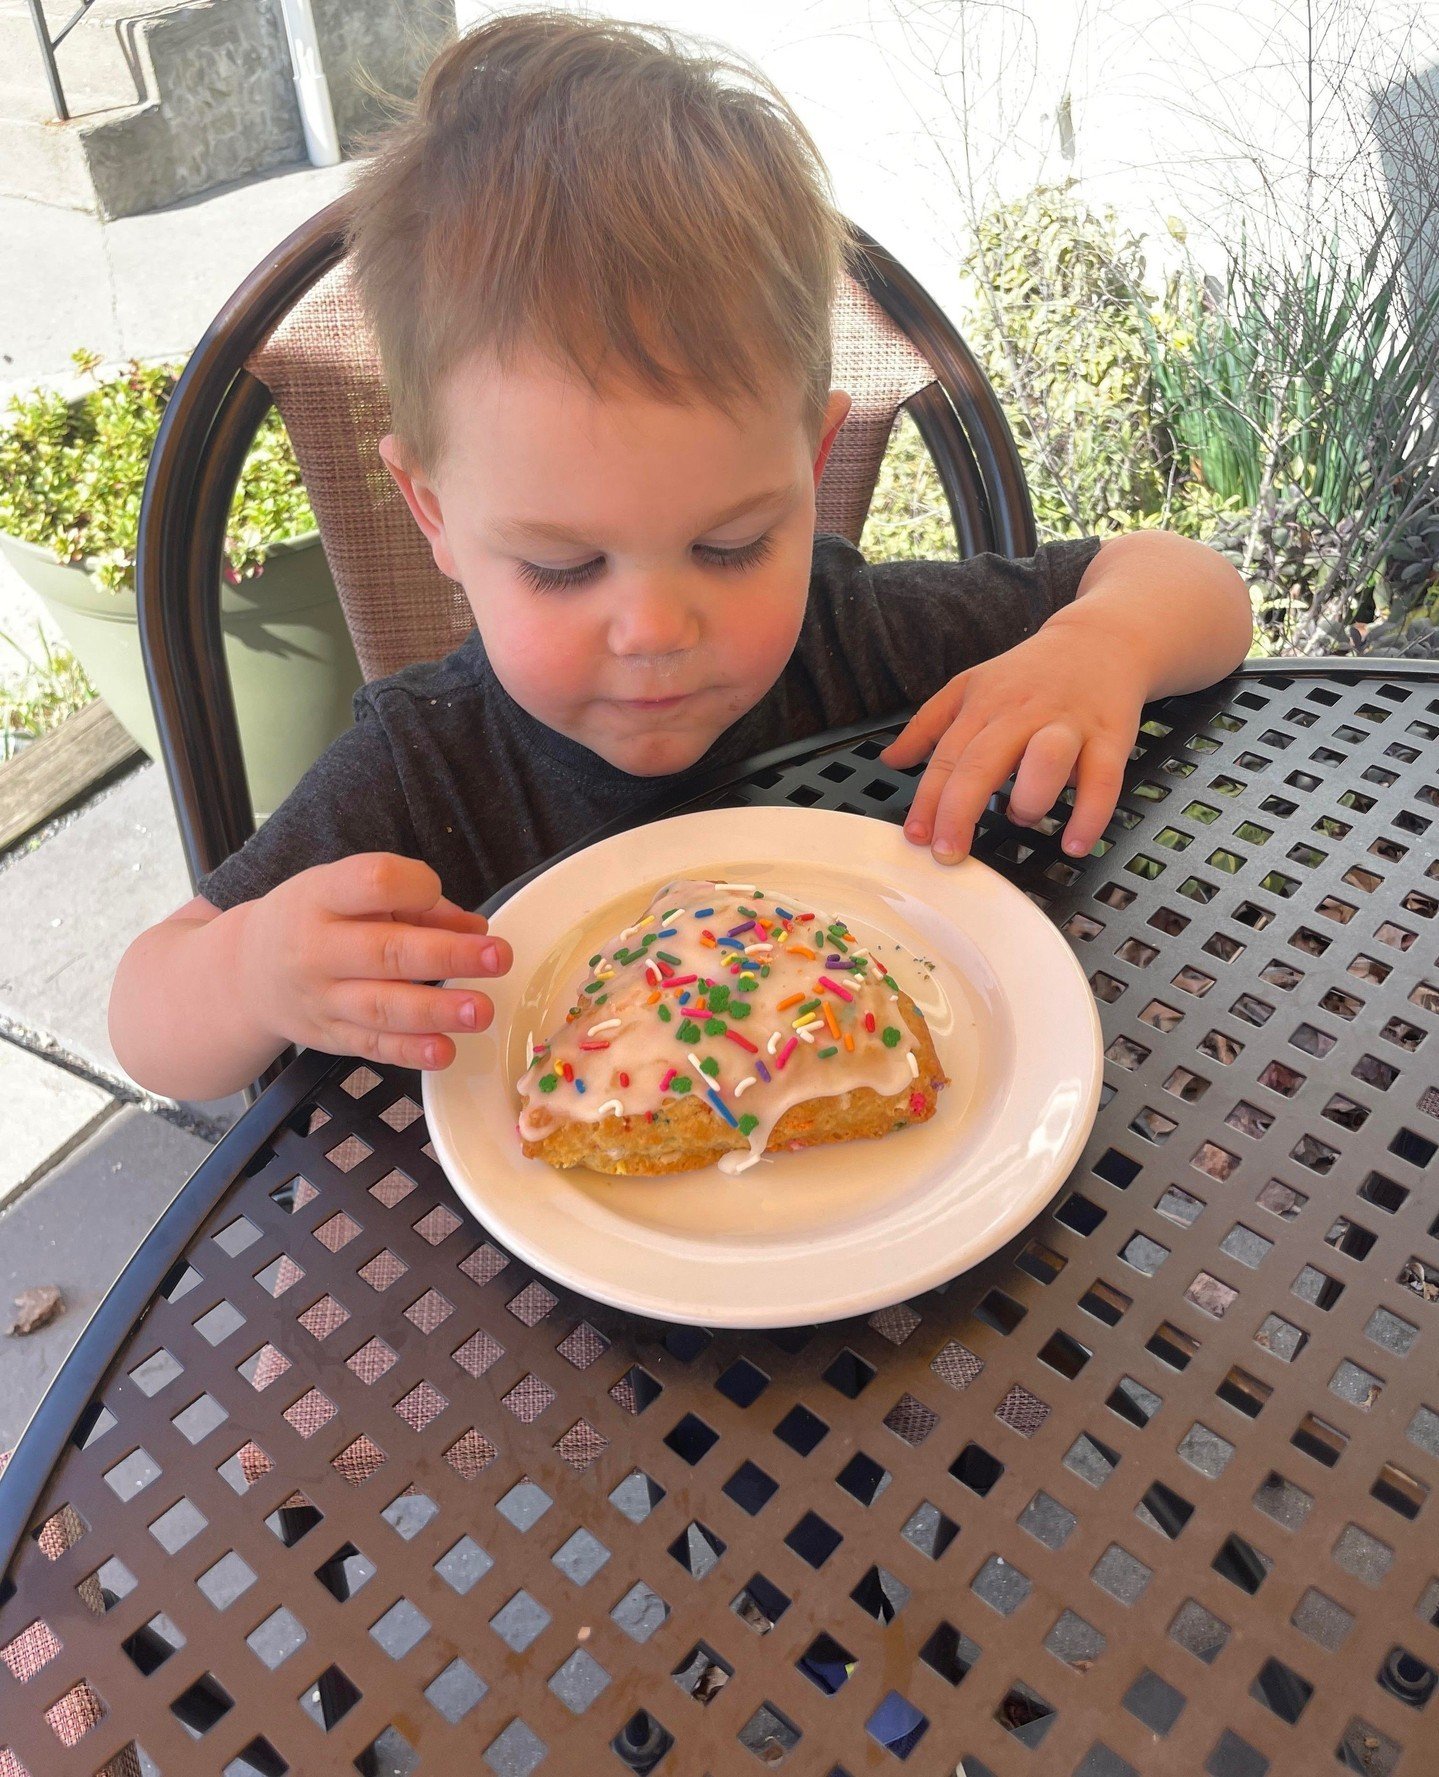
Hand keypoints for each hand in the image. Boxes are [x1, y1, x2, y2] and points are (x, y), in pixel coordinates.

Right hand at [237, 853, 510, 1069]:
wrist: (245, 973)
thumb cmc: (313, 920)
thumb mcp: (348, 894)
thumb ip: (415, 906)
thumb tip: (476, 928)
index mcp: (321, 896)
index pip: (372, 882)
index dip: (415, 886)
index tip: (436, 893)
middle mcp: (316, 948)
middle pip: (385, 951)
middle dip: (446, 956)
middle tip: (498, 958)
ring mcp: (320, 998)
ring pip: (381, 1007)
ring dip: (436, 1011)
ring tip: (482, 1011)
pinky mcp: (328, 1037)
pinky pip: (371, 1046)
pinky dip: (409, 1052)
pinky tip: (445, 1051)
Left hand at [879, 616, 1144, 861]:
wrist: (1100, 640)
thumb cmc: (1030, 675)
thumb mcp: (971, 687)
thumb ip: (928, 725)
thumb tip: (891, 760)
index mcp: (985, 705)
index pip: (949, 757)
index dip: (929, 800)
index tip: (916, 836)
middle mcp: (1023, 714)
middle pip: (984, 762)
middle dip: (960, 811)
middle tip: (948, 852)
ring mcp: (1068, 725)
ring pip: (1045, 763)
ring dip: (1029, 802)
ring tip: (1020, 818)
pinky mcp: (1110, 737)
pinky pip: (1102, 782)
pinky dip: (1089, 817)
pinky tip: (1073, 844)